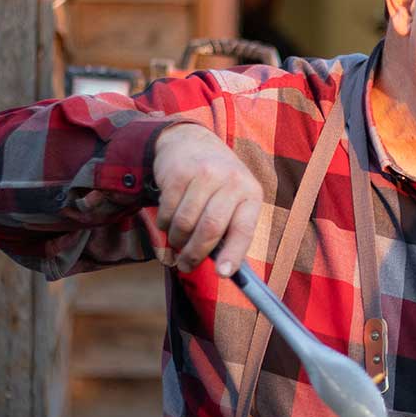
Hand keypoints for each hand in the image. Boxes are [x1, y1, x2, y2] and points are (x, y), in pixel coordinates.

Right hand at [153, 123, 261, 275]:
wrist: (190, 142)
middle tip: (187, 265)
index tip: (223, 274)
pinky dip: (165, 224)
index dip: (233, 254)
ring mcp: (204, 174)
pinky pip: (167, 211)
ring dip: (177, 241)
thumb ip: (231, 229)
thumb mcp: (234, 199)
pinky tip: (169, 221)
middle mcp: (231, 181)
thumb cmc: (216, 183)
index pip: (244, 229)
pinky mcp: (178, 173)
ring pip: (185, 223)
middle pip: (210, 228)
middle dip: (195, 254)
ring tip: (178, 242)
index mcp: (250, 193)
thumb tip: (224, 270)